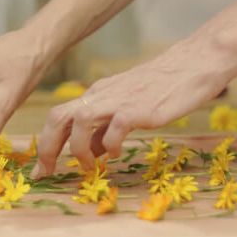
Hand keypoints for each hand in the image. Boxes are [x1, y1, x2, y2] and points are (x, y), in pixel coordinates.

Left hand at [32, 40, 233, 178]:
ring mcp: (119, 100)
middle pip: (58, 117)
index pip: (60, 117)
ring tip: (91, 166)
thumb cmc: (164, 87)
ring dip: (79, 149)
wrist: (194, 63)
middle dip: (47, 148)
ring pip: (80, 121)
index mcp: (97, 94)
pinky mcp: (139, 108)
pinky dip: (110, 146)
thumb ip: (107, 126)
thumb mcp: (127, 105)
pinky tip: (117, 154)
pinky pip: (114, 128)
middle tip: (48, 172)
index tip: (42, 170)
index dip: (46, 145)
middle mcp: (102, 95)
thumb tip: (92, 152)